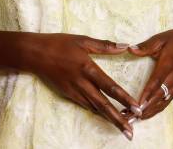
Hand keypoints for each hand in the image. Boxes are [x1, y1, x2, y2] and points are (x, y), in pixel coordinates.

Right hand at [24, 32, 139, 140]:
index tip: (137, 108)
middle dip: (118, 119)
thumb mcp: (82, 40)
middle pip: (103, 105)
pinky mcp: (68, 94)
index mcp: (88, 68)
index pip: (110, 87)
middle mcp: (82, 83)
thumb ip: (104, 45)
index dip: (124, 98)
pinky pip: (85, 106)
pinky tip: (105, 116)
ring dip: (109, 118)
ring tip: (123, 128)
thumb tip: (125, 46)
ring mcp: (74, 91)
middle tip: (131, 132)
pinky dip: (97, 112)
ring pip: (95, 108)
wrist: (35, 54)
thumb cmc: (59, 43)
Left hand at [121, 26, 172, 120]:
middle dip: (145, 108)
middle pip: (159, 96)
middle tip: (130, 117)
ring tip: (133, 119)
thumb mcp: (161, 38)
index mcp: (169, 64)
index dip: (147, 93)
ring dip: (149, 112)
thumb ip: (146, 45)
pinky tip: (145, 115)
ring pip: (163, 102)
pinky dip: (156, 110)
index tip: (137, 103)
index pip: (157, 80)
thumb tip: (131, 49)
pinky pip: (166, 102)